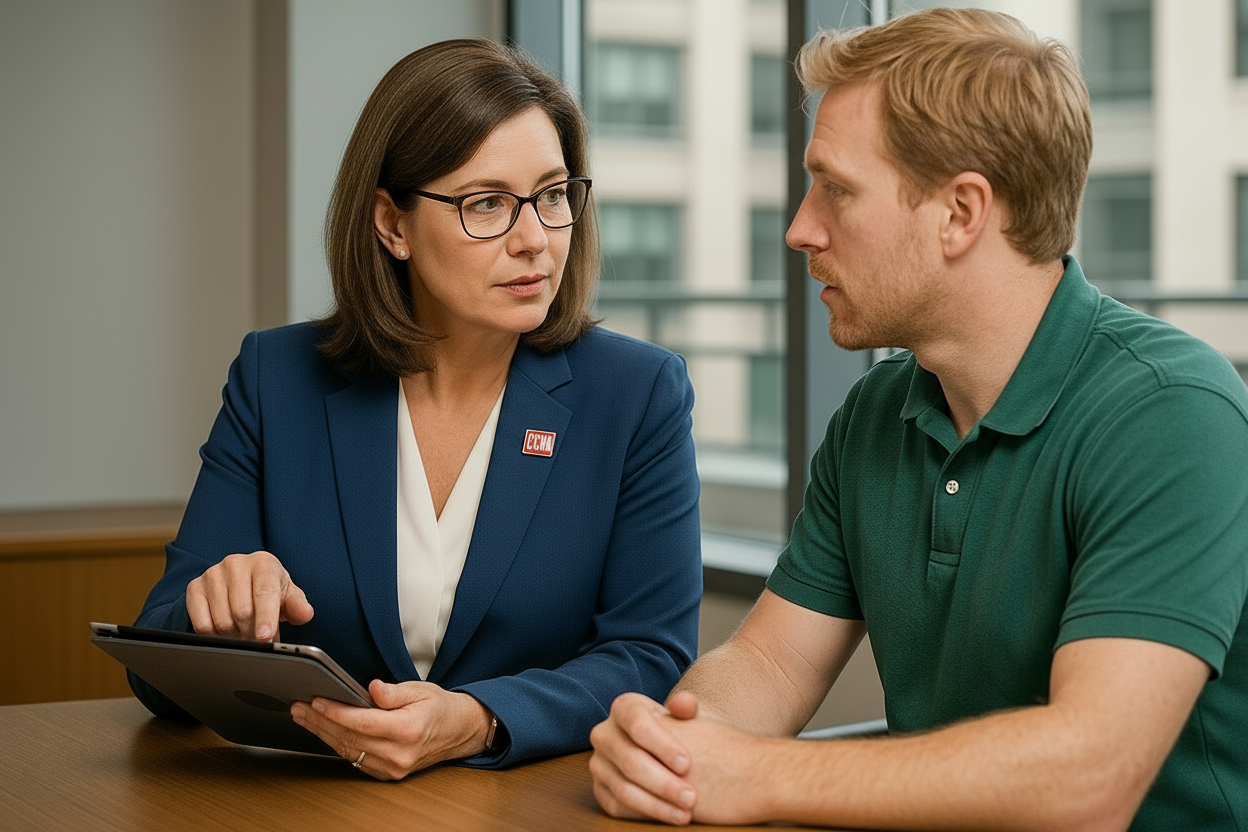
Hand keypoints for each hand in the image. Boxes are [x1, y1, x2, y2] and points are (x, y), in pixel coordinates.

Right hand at [186, 550, 313, 640]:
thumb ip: (298, 605)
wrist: (242, 582)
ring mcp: (213, 574)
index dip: (265, 617)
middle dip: (251, 632)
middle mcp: (236, 563)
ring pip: (222, 620)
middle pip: (242, 611)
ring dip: (234, 635)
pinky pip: (202, 623)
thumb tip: (305, 614)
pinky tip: (224, 630)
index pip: (264, 592)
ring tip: (242, 631)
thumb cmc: (268, 590)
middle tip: (257, 638)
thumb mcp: (288, 596)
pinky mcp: (194, 587)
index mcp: (263, 562)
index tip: (264, 637)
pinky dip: (214, 635)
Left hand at [290, 679, 493, 779]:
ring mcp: (393, 768)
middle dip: (320, 722)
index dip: (336, 712)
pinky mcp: (388, 774)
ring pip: (348, 751)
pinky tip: (324, 731)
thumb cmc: (440, 708)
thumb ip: (393, 691)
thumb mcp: (420, 690)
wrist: (459, 731)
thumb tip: (370, 688)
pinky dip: (338, 745)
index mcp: (408, 730)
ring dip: (323, 734)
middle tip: (299, 708)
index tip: (316, 700)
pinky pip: (356, 760)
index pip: (362, 722)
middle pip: (350, 738)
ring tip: (305, 717)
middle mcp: (399, 754)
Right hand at [589, 691, 698, 824]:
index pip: (638, 724)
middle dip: (664, 783)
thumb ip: (687, 706)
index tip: (687, 764)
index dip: (662, 745)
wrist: (669, 752)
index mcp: (624, 708)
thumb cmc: (681, 731)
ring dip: (657, 805)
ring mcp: (599, 763)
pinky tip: (670, 816)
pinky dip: (645, 814)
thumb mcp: (686, 715)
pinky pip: (617, 807)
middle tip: (691, 797)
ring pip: (624, 789)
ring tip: (685, 813)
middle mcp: (604, 734)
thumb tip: (684, 705)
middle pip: (631, 762)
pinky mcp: (600, 789)